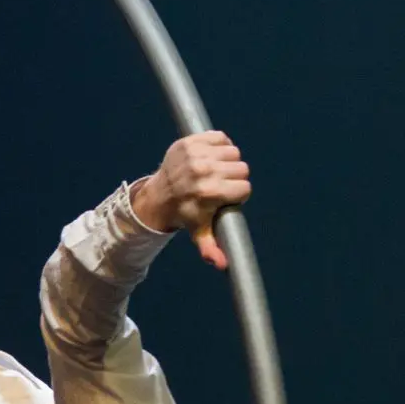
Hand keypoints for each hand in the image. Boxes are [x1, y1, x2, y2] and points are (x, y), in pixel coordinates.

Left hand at [129, 130, 250, 269]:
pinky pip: (221, 137)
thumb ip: (212, 250)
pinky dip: (220, 145)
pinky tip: (211, 157)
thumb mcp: (200, 233)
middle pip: (242, 168)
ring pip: (233, 152)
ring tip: (215, 172)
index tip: (226, 198)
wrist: (160, 194)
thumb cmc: (185, 214)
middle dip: (234, 178)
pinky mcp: (191, 141)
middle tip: (220, 185)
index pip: (244, 188)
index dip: (238, 194)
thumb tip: (222, 266)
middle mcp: (203, 171)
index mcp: (209, 193)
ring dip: (228, 161)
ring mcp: (197, 154)